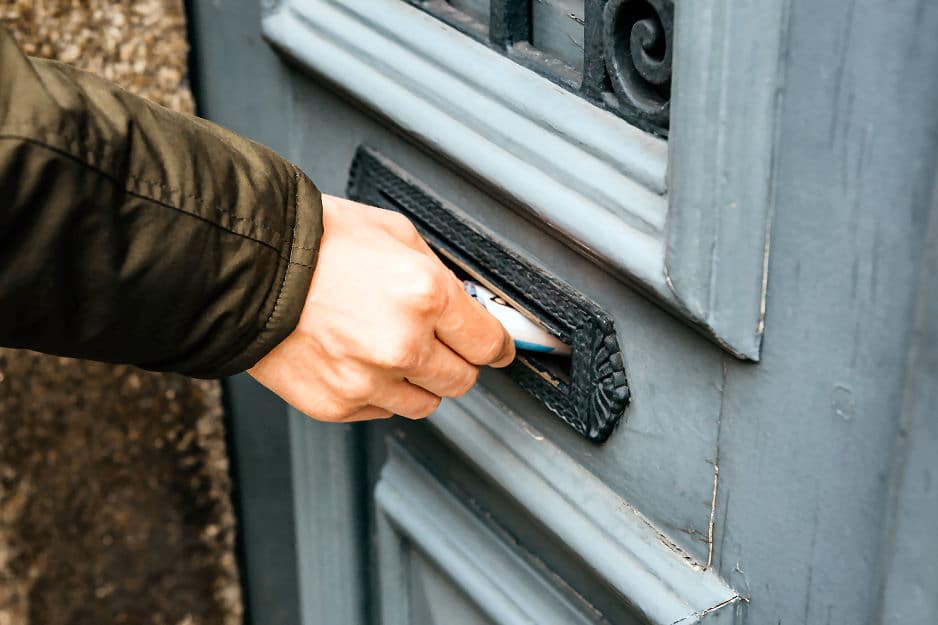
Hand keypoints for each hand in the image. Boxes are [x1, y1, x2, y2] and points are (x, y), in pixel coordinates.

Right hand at [248, 194, 514, 421]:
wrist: (248, 269)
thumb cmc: (317, 242)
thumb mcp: (395, 234)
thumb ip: (438, 275)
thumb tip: (466, 306)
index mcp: (426, 296)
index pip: (489, 343)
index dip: (498, 345)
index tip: (497, 347)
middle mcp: (404, 346)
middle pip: (463, 379)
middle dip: (457, 360)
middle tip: (438, 341)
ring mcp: (370, 381)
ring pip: (427, 404)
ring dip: (420, 381)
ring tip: (391, 349)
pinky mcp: (339, 404)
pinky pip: (382, 410)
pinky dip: (380, 391)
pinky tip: (359, 359)